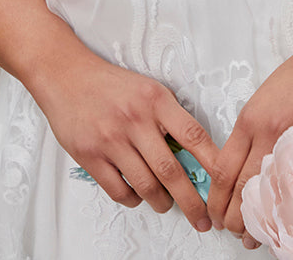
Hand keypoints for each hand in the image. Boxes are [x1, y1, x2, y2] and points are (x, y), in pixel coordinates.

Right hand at [31, 48, 221, 232]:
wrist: (66, 74)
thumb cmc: (109, 84)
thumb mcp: (147, 89)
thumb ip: (168, 117)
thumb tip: (195, 155)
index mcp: (155, 99)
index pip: (194, 136)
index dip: (213, 164)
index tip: (226, 185)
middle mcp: (135, 119)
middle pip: (171, 171)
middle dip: (192, 202)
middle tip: (202, 219)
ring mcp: (111, 139)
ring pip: (147, 186)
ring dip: (162, 202)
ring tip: (166, 203)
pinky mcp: (90, 155)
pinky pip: (119, 191)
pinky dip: (133, 199)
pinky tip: (136, 194)